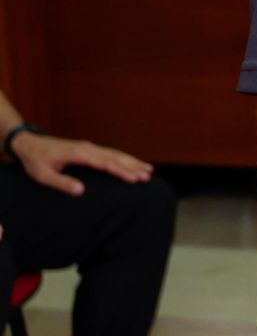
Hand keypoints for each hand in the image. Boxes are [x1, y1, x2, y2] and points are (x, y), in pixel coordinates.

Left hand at [13, 131, 153, 195]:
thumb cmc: (35, 161)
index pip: (105, 163)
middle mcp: (88, 148)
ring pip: (115, 153)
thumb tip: (81, 191)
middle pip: (115, 157)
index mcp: (79, 154)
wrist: (29, 144)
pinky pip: (110, 153)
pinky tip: (131, 163)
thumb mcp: (43, 175)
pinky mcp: (89, 149)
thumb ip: (61, 183)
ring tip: (148, 169)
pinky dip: (124, 158)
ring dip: (132, 161)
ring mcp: (90, 147)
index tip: (135, 179)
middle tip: (148, 176)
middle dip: (133, 166)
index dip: (121, 171)